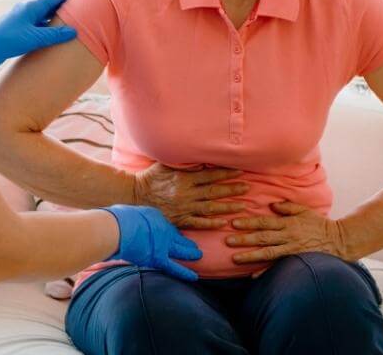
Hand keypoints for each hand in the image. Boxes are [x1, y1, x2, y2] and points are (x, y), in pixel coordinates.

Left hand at [0, 0, 82, 83]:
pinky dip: (48, 24)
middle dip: (65, 1)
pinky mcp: (18, 28)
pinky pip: (38, 23)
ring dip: (57, 14)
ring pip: (44, 14)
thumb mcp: (34, 38)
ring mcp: (22, 18)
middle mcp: (27, 9)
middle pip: (51, 3)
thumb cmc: (7, 41)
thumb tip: (73, 31)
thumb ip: (54, 35)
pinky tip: (52, 30)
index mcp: (32, 7)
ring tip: (70, 14)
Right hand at [102, 205, 202, 281]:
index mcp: (155, 216)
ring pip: (181, 250)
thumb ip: (134, 222)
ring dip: (190, 254)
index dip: (173, 233)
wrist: (117, 229)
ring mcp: (163, 243)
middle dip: (186, 242)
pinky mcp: (158, 258)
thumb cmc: (117, 220)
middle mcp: (162, 229)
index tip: (176, 237)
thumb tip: (128, 226)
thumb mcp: (129, 214)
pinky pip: (174, 267)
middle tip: (194, 245)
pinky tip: (194, 277)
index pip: (167, 227)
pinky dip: (184, 272)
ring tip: (199, 256)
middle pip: (177, 237)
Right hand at [133, 163, 250, 228]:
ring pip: (210, 207)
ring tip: (242, 206)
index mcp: (184, 177)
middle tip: (247, 188)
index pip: (210, 175)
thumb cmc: (151, 178)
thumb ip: (183, 162)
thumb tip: (200, 158)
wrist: (135, 196)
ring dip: (227, 207)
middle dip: (232, 189)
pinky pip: (198, 222)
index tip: (240, 172)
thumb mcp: (166, 164)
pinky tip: (223, 223)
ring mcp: (184, 207)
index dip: (226, 174)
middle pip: (214, 191)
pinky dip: (211, 223)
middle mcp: (186, 193)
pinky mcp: (179, 219)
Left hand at [225, 201, 345, 264]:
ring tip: (234, 258)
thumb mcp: (304, 210)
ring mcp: (291, 250)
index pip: (265, 222)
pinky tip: (252, 276)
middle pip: (263, 238)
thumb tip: (271, 204)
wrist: (338, 241)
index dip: (249, 222)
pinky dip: (265, 272)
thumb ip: (287, 207)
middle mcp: (288, 237)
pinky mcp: (295, 260)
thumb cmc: (319, 224)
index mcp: (288, 223)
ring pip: (267, 253)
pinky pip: (278, 267)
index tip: (234, 222)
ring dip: (250, 256)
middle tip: (227, 240)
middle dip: (244, 239)